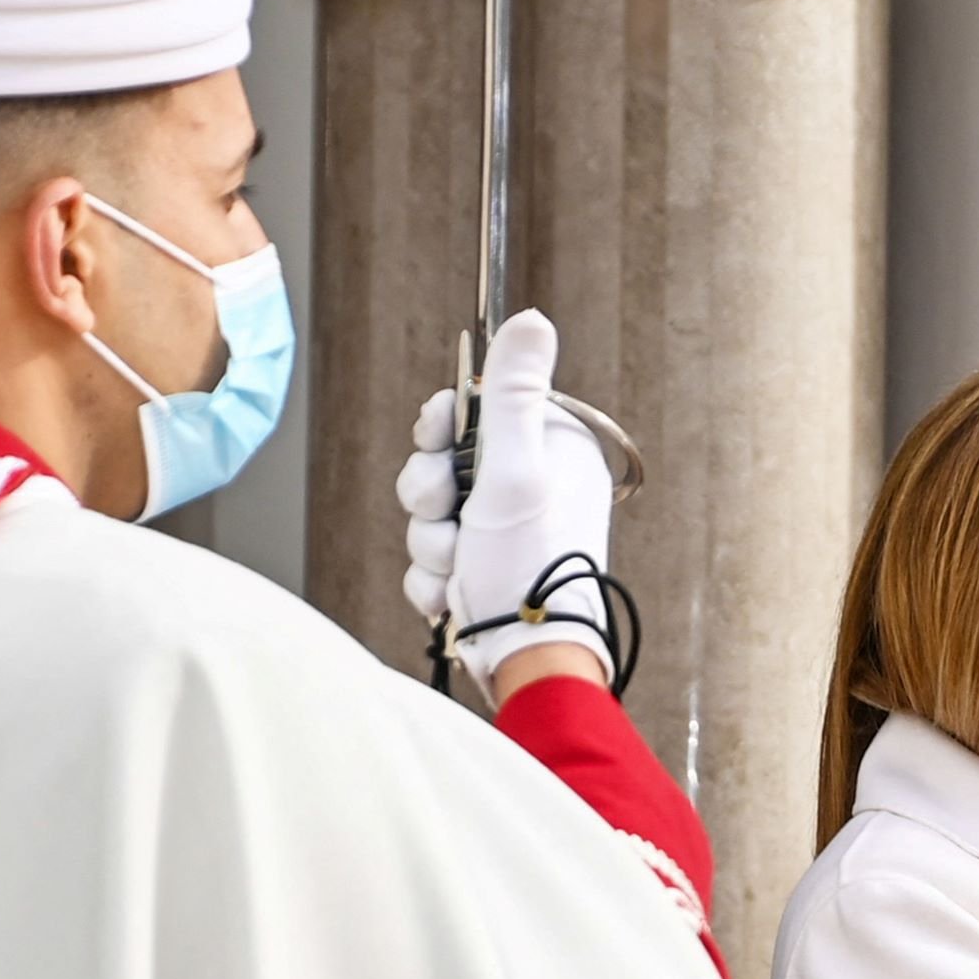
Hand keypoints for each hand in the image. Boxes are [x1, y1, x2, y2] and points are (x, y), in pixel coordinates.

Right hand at [395, 308, 612, 704]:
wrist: (527, 659)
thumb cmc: (529, 567)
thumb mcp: (518, 470)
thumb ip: (513, 395)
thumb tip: (532, 320)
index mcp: (550, 451)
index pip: (471, 411)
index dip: (440, 430)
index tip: (438, 443)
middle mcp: (531, 487)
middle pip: (440, 463)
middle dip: (431, 499)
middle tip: (449, 519)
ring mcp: (504, 531)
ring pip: (429, 514)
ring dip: (432, 545)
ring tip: (460, 569)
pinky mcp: (483, 570)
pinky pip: (432, 557)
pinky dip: (436, 578)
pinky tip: (457, 598)